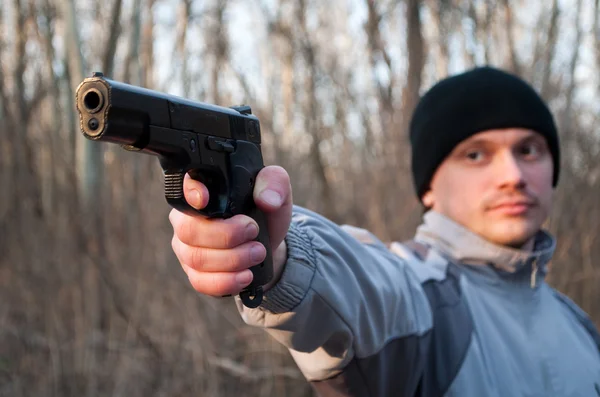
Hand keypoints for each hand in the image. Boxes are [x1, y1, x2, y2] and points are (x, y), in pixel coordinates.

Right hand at [169, 165, 292, 297]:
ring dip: (233, 259)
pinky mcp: (195, 274)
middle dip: (226, 235)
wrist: (269, 246)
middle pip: (189, 230)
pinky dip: (227, 281)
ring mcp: (187, 250)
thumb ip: (274, 183)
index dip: (190, 193)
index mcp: (201, 194)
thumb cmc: (266, 214)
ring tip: (258, 253)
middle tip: (254, 232)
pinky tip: (246, 276)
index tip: (205, 199)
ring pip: (197, 258)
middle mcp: (186, 220)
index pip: (184, 189)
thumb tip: (266, 200)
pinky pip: (201, 282)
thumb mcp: (277, 191)